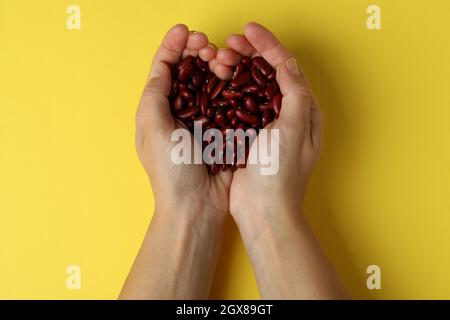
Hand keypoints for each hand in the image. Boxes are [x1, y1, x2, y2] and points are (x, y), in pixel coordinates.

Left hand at [121, 25, 229, 298]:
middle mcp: (179, 113)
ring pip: (209, 83)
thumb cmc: (171, 172)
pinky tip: (234, 76)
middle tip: (208, 45)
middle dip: (196, 53)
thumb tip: (162, 66)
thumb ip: (154, 95)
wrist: (196, 206)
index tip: (185, 31)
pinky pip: (228, 101)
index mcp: (157, 112)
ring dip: (214, 65)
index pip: (163, 71)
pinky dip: (231, 85)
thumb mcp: (154, 129)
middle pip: (188, 73)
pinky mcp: (223, 130)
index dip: (172, 47)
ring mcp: (202, 121)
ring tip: (221, 58)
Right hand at [214, 22, 322, 225]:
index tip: (249, 30)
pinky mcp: (249, 136)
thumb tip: (288, 64)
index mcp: (304, 112)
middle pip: (269, 74)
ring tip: (220, 58)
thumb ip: (294, 94)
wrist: (263, 210)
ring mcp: (267, 126)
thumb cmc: (281, 175)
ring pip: (252, 88)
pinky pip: (239, 105)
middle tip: (230, 43)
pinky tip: (216, 82)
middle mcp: (287, 116)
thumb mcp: (292, 130)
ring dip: (238, 70)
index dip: (269, 46)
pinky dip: (228, 90)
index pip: (288, 68)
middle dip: (251, 54)